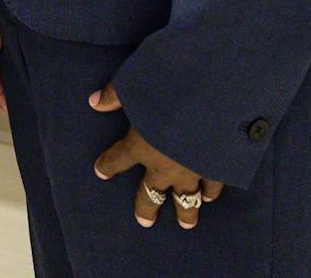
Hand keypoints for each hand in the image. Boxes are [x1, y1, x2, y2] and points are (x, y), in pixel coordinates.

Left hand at [91, 83, 223, 228]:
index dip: (108, 165)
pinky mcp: (216, 168)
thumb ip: (115, 95)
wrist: (212, 104)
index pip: (118, 159)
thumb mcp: (135, 86)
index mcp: (140, 146)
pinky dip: (211, 191)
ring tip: (186, 224)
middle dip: (146, 207)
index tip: (100, 171)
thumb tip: (94, 102)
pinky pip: (213, 184)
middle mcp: (164, 165)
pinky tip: (211, 197)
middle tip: (144, 222)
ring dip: (185, 210)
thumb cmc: (168, 92)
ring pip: (186, 197)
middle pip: (151, 193)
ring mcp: (191, 170)